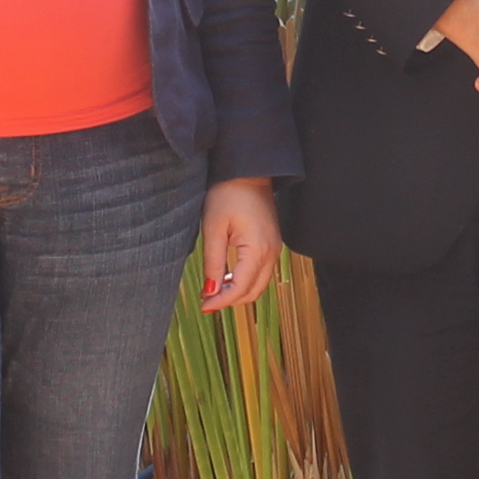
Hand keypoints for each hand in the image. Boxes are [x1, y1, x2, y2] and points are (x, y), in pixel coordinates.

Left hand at [199, 179, 282, 311]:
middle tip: (207, 300)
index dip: (221, 301)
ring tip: (214, 290)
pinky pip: (261, 272)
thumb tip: (211, 290)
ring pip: (259, 284)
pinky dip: (246, 280)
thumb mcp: (214, 228)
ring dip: (238, 291)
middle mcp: (272, 253)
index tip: (203, 306)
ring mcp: (275, 249)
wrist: (248, 171)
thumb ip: (213, 262)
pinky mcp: (272, 244)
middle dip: (230, 300)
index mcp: (258, 250)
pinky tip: (228, 276)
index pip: (241, 288)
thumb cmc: (229, 194)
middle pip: (253, 291)